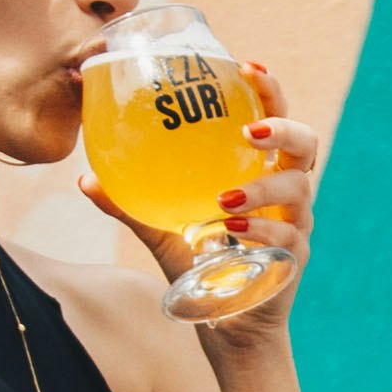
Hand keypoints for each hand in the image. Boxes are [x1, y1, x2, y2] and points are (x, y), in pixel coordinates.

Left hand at [85, 59, 317, 340]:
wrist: (228, 323)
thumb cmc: (201, 266)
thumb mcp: (162, 231)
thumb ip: (131, 204)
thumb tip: (85, 179)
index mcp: (261, 172)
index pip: (275, 121)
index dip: (269, 92)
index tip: (247, 68)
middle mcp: (285, 192)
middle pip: (306, 145)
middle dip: (283, 129)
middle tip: (249, 131)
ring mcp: (295, 225)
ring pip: (299, 190)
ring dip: (262, 188)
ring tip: (224, 198)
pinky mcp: (294, 260)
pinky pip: (287, 236)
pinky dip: (261, 230)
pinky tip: (231, 231)